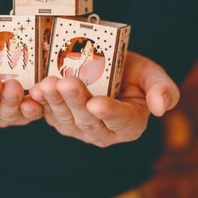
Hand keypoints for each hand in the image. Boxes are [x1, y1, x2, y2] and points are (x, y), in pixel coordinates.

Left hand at [29, 52, 179, 147]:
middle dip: (76, 102)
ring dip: (55, 101)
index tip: (98, 103)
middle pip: (88, 120)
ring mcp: (79, 127)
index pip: (121, 121)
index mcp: (130, 124)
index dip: (109, 113)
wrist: (108, 65)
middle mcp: (103, 132)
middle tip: (66, 84)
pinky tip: (34, 91)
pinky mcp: (59, 118)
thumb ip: (163, 90)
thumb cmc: (133, 71)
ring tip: (47, 84)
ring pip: (65, 118)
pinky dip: (40, 103)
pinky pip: (48, 113)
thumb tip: (160, 108)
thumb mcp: (152, 75)